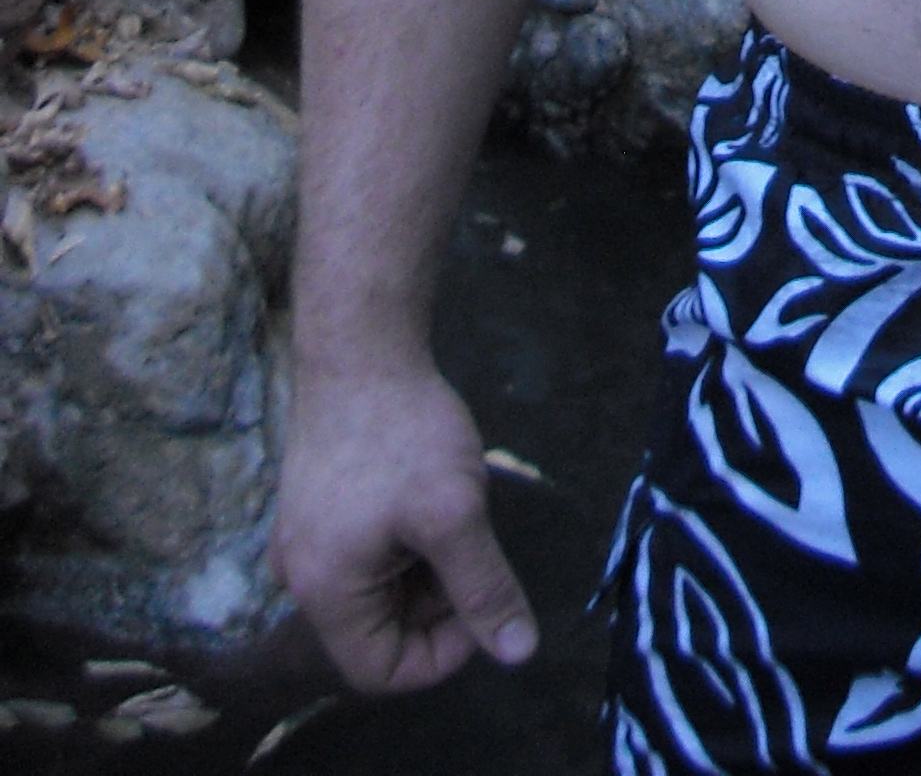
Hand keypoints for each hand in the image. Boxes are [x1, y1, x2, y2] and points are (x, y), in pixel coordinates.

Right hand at [275, 360, 539, 692]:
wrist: (362, 347)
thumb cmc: (404, 433)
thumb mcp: (455, 516)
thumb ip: (485, 589)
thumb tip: (520, 653)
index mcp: (324, 593)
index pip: (382, 671)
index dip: (444, 652)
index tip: (485, 602)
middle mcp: (302, 576)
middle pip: (383, 630)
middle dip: (440, 600)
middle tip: (475, 543)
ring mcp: (307, 539)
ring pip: (382, 588)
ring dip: (429, 564)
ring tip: (455, 510)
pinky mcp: (319, 507)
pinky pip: (371, 551)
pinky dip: (410, 538)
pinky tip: (433, 492)